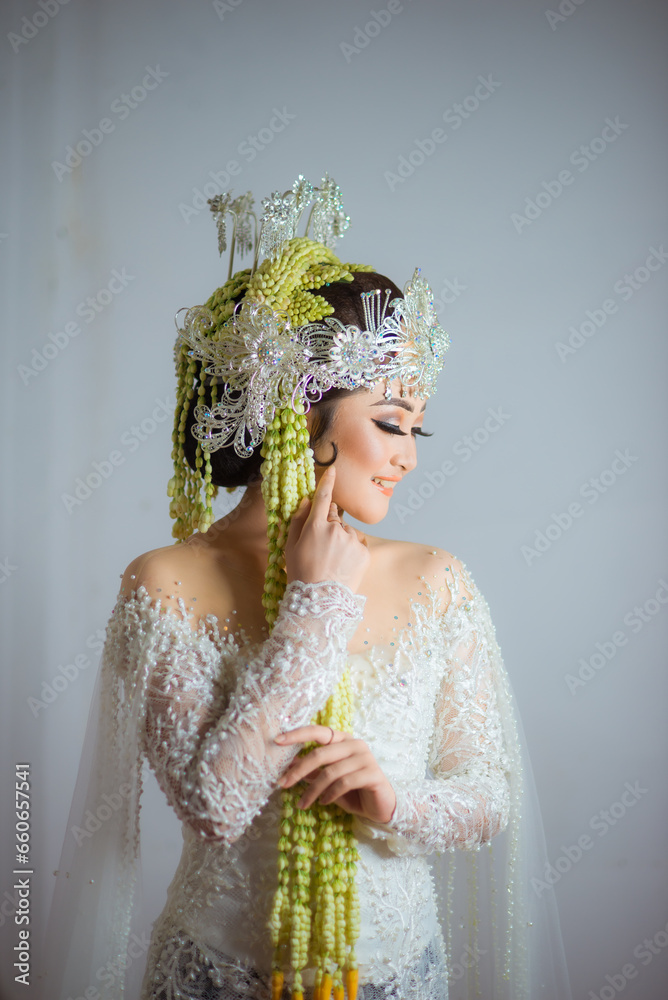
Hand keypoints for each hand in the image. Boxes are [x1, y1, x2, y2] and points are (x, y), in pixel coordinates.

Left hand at [275, 724, 396, 824]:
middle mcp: (355, 744)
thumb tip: (288, 766)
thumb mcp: (328, 781)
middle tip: (282, 783)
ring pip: (330, 772)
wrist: (381, 806)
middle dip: (298, 770)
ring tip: (302, 803)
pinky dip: (330, 794)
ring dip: (312, 790)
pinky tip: (323, 802)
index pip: (318, 731)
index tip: (277, 740)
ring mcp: (366, 757)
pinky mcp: (373, 774)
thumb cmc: (353, 791)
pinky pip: (344, 783)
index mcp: (343, 739)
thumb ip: (312, 771)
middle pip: (321, 753)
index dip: (297, 734)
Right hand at [284, 466, 369, 592]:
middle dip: (329, 525)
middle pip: (334, 517)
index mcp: (315, 526)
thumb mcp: (291, 547)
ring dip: (341, 540)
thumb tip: (306, 501)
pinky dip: (351, 551)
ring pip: (346, 532)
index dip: (327, 482)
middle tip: (320, 548)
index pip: (323, 497)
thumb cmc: (301, 574)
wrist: (320, 601)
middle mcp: (335, 529)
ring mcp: (351, 541)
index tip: (332, 470)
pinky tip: (342, 565)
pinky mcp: (364, 552)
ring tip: (331, 561)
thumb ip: (298, 521)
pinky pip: (357, 544)